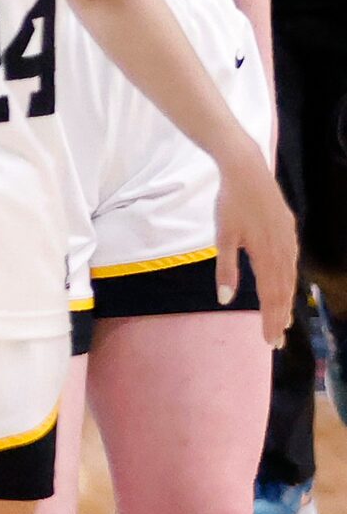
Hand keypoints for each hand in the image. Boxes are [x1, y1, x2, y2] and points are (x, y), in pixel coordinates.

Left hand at [214, 148, 297, 342]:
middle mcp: (282, 250)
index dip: (270, 320)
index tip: (270, 341)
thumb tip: (226, 300)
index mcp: (266, 255)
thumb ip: (226, 269)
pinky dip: (288, 280)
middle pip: (283, 291)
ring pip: (289, 278)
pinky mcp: (288, 230)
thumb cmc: (230, 204)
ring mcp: (288, 240)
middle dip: (278, 317)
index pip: (270, 297)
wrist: (247, 172)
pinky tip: (285, 286)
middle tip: (276, 341)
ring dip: (285, 300)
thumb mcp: (222, 237)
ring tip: (281, 320)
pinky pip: (291, 262)